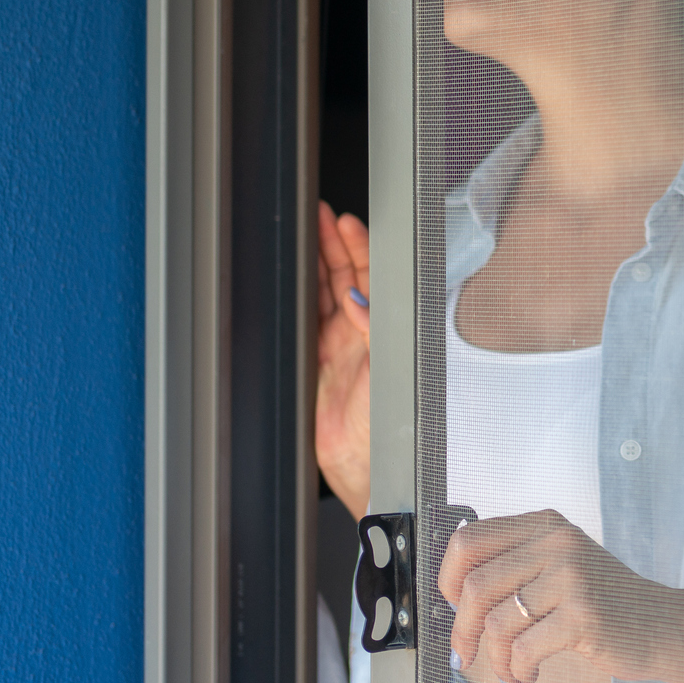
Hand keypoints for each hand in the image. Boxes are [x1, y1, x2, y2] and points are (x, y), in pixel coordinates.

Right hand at [316, 201, 371, 516]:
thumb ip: (374, 331)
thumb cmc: (390, 425)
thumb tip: (357, 301)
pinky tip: (294, 275)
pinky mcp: (315, 362)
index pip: (373, 277)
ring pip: (323, 292)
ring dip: (316, 262)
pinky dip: (298, 295)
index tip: (345, 223)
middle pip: (346, 276)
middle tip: (320, 217)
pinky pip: (304, 320)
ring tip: (307, 232)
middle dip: (333, 244)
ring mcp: (337, 346)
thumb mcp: (388, 369)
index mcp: (386, 330)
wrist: (366, 465)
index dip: (360, 248)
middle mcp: (362, 334)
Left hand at [437, 511, 670, 682]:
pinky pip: (523, 649)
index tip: (453, 607)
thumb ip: (513, 566)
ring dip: (496, 659)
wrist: (663, 624)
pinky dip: (518, 670)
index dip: (447, 579)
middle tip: (466, 654)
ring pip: (498, 623)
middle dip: (463, 630)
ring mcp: (572, 578)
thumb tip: (451, 597)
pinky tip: (530, 673)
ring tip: (510, 670)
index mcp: (545, 526)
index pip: (469, 540)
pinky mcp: (583, 616)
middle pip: (476, 586)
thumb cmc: (603, 601)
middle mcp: (557, 543)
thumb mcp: (559, 566)